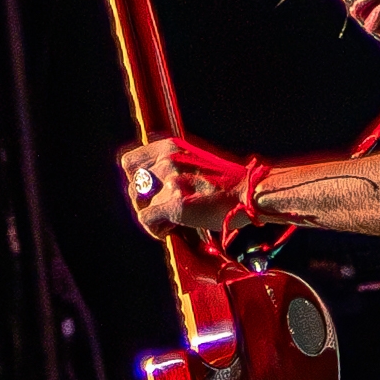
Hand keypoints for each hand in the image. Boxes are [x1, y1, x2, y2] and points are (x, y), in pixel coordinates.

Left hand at [120, 138, 246, 238]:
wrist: (249, 191)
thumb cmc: (227, 181)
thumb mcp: (194, 158)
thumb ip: (171, 164)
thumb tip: (151, 184)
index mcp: (169, 147)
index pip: (129, 164)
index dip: (135, 180)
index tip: (150, 192)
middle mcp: (166, 161)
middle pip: (133, 187)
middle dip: (145, 203)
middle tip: (163, 212)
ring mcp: (170, 183)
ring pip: (139, 205)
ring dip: (151, 216)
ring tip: (169, 222)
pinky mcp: (175, 205)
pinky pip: (147, 220)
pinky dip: (155, 229)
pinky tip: (169, 231)